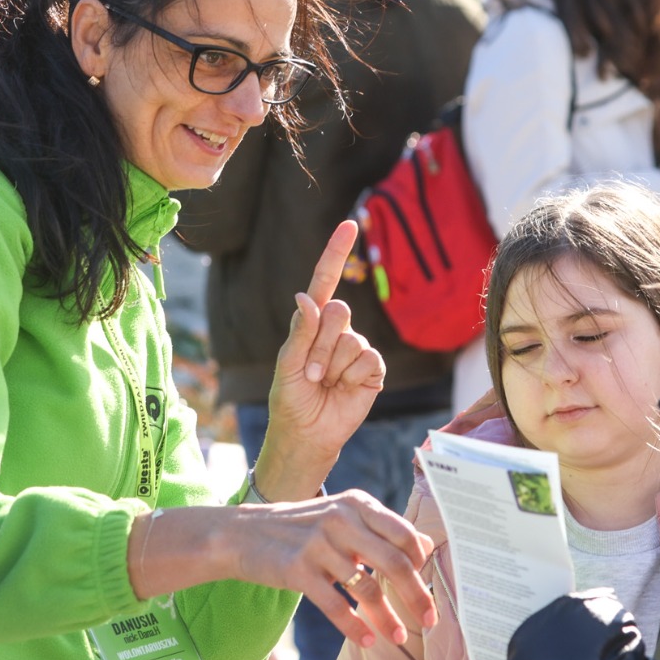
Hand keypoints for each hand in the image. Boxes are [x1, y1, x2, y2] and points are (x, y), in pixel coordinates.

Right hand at [234, 490, 435, 647]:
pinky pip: (335, 605)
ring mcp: (318, 544)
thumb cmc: (302, 528)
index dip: (421, 565)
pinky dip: (354, 626)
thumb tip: (427, 546)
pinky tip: (366, 639)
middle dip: (417, 597)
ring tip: (398, 637)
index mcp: (357, 504)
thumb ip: (383, 530)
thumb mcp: (343, 517)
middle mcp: (341, 520)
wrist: (243, 533)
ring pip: (366, 589)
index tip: (429, 587)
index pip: (405, 535)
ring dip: (387, 618)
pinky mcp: (298, 570)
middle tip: (430, 620)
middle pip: (394, 563)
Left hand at [259, 221, 384, 493]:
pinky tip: (344, 389)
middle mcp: (337, 331)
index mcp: (312, 324)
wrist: (307, 434)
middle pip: (339, 312)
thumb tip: (305, 296)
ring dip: (332, 365)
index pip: (326, 281)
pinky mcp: (372, 369)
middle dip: (321, 345)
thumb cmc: (291, 399)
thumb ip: (300, 332)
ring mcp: (356, 349)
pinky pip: (368, 358)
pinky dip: (352, 375)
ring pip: (352, 339)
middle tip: (312, 373)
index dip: (336, 253)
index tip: (348, 225)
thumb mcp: (287, 365)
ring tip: (324, 384)